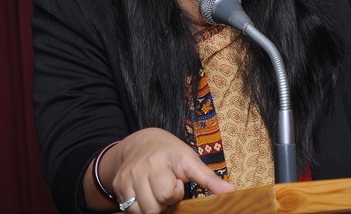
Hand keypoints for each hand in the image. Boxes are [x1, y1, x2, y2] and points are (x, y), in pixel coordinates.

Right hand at [85, 128, 235, 212]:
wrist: (141, 143)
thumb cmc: (170, 152)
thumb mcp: (190, 160)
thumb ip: (209, 178)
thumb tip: (231, 191)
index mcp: (158, 161)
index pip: (167, 193)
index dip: (175, 193)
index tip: (177, 181)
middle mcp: (138, 169)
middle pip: (153, 207)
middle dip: (164, 203)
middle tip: (166, 188)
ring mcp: (125, 178)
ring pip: (140, 212)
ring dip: (152, 207)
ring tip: (157, 191)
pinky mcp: (118, 186)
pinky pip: (129, 210)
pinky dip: (140, 208)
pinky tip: (146, 195)